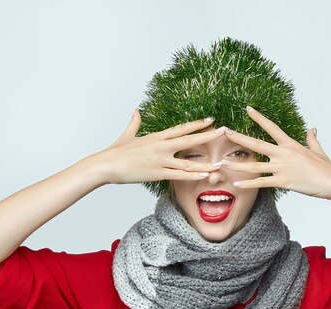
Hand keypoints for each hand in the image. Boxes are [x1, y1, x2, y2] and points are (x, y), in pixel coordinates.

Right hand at [96, 109, 226, 184]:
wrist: (106, 165)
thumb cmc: (116, 152)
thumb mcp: (128, 134)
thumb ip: (135, 122)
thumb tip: (135, 110)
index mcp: (156, 136)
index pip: (181, 128)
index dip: (197, 124)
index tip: (210, 120)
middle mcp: (161, 146)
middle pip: (190, 140)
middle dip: (208, 136)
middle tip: (224, 131)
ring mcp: (160, 160)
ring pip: (188, 162)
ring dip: (206, 163)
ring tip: (220, 163)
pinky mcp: (157, 174)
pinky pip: (179, 176)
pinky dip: (193, 176)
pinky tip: (205, 176)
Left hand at [221, 106, 330, 199]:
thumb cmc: (326, 168)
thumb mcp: (318, 150)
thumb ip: (311, 139)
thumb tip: (312, 128)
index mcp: (290, 144)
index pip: (271, 127)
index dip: (258, 117)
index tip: (247, 109)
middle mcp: (284, 154)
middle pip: (256, 143)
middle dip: (239, 138)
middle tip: (224, 131)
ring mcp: (282, 167)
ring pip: (254, 165)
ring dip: (237, 164)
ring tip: (222, 162)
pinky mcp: (283, 181)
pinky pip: (261, 182)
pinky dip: (248, 184)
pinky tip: (236, 184)